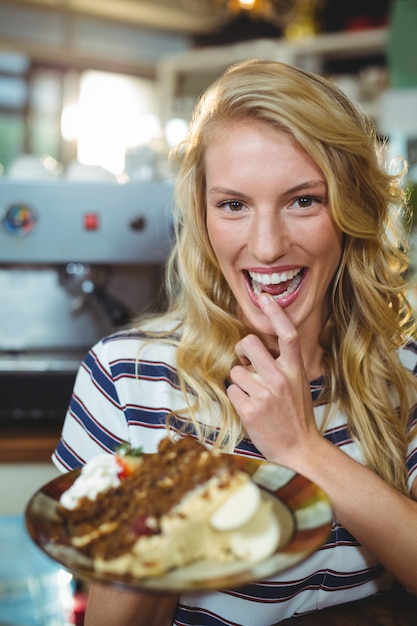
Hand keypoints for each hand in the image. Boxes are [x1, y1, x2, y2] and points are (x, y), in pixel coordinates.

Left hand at [227, 293, 320, 467]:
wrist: (300, 449)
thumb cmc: (296, 414)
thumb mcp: (298, 383)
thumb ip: (282, 364)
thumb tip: (259, 345)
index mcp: (295, 369)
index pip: (287, 334)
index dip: (276, 313)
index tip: (264, 297)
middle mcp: (281, 378)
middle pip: (249, 343)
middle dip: (242, 350)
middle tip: (245, 361)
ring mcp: (264, 394)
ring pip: (236, 370)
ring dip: (240, 381)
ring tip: (255, 396)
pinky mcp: (249, 409)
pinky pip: (231, 390)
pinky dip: (237, 398)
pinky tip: (250, 409)